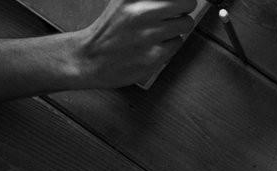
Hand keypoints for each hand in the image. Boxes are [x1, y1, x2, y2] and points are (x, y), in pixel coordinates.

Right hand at [69, 0, 199, 89]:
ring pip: (186, 23)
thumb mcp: (124, 2)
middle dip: (184, 8)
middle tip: (175, 12)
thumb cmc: (110, 29)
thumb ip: (147, 0)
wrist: (90, 58)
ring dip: (178, 27)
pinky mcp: (155, 55)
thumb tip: (177, 0)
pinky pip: (178, 42)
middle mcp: (141, 12)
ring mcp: (149, 34)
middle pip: (187, 2)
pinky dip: (170, 44)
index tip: (173, 2)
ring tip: (162, 30)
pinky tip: (154, 44)